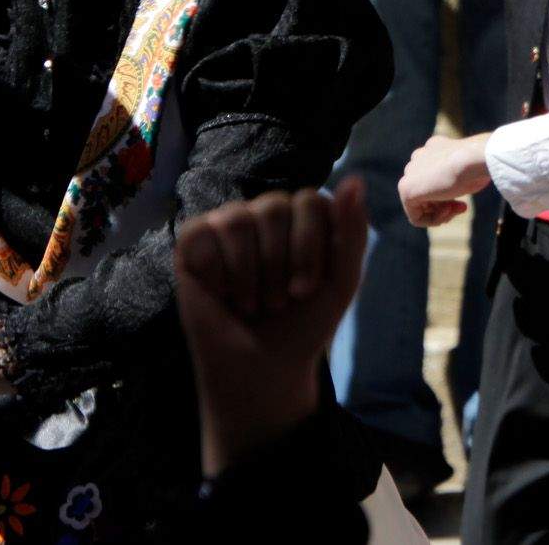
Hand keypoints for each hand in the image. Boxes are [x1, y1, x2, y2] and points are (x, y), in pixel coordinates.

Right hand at [176, 180, 368, 476]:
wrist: (264, 368)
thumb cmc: (305, 322)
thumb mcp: (342, 280)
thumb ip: (352, 230)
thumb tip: (355, 179)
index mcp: (305, 215)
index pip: (310, 201)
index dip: (308, 250)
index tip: (305, 290)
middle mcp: (266, 212)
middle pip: (273, 209)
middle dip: (278, 265)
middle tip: (278, 300)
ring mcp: (228, 224)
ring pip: (237, 221)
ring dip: (248, 274)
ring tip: (253, 302)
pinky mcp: (193, 242)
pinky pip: (201, 234)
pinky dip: (216, 273)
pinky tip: (222, 294)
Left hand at [399, 134, 490, 227]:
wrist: (472, 158)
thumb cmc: (477, 163)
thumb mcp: (470, 169)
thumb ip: (456, 178)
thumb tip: (451, 192)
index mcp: (434, 148)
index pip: (436, 178)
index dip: (451, 195)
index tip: (465, 203)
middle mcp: (419, 158)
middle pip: (427, 192)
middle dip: (445, 204)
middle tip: (463, 208)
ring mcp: (410, 173)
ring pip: (420, 205)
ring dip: (440, 213)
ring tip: (456, 210)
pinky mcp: (406, 190)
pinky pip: (415, 216)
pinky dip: (433, 220)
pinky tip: (448, 212)